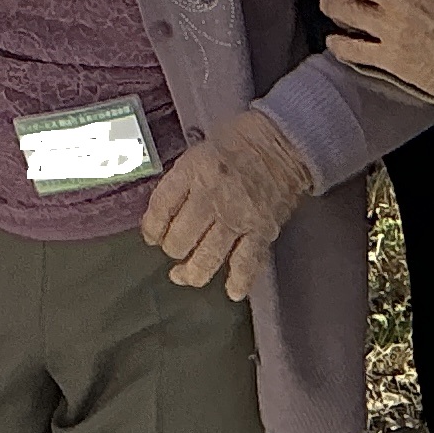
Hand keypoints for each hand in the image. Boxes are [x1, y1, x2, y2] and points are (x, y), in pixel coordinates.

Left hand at [141, 106, 318, 297]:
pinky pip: (246, 264)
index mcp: (193, 171)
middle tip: (174, 250)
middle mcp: (211, 197)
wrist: (282, 141)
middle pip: (180, 238)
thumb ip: (182, 181)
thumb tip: (165, 213)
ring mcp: (237, 218)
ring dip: (192, 272)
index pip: (161, 208)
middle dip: (172, 249)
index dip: (151, 228)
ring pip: (206, 258)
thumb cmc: (238, 141)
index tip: (151, 236)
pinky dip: (238, 282)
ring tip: (185, 275)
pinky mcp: (261, 231)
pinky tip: (232, 291)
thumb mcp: (198, 150)